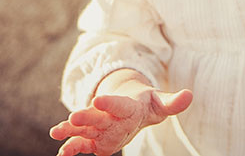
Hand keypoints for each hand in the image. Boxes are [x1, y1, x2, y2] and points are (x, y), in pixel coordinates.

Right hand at [50, 73, 192, 155]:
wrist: (129, 103)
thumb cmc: (147, 104)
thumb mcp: (160, 103)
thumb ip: (172, 102)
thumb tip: (190, 95)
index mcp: (127, 107)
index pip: (118, 104)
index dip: (110, 103)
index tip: (99, 100)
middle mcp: (109, 116)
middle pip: (97, 117)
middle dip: (86, 118)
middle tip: (73, 117)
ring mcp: (100, 126)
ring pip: (84, 128)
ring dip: (70, 130)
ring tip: (55, 131)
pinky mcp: (94, 138)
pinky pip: (81, 143)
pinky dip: (71, 147)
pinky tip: (61, 153)